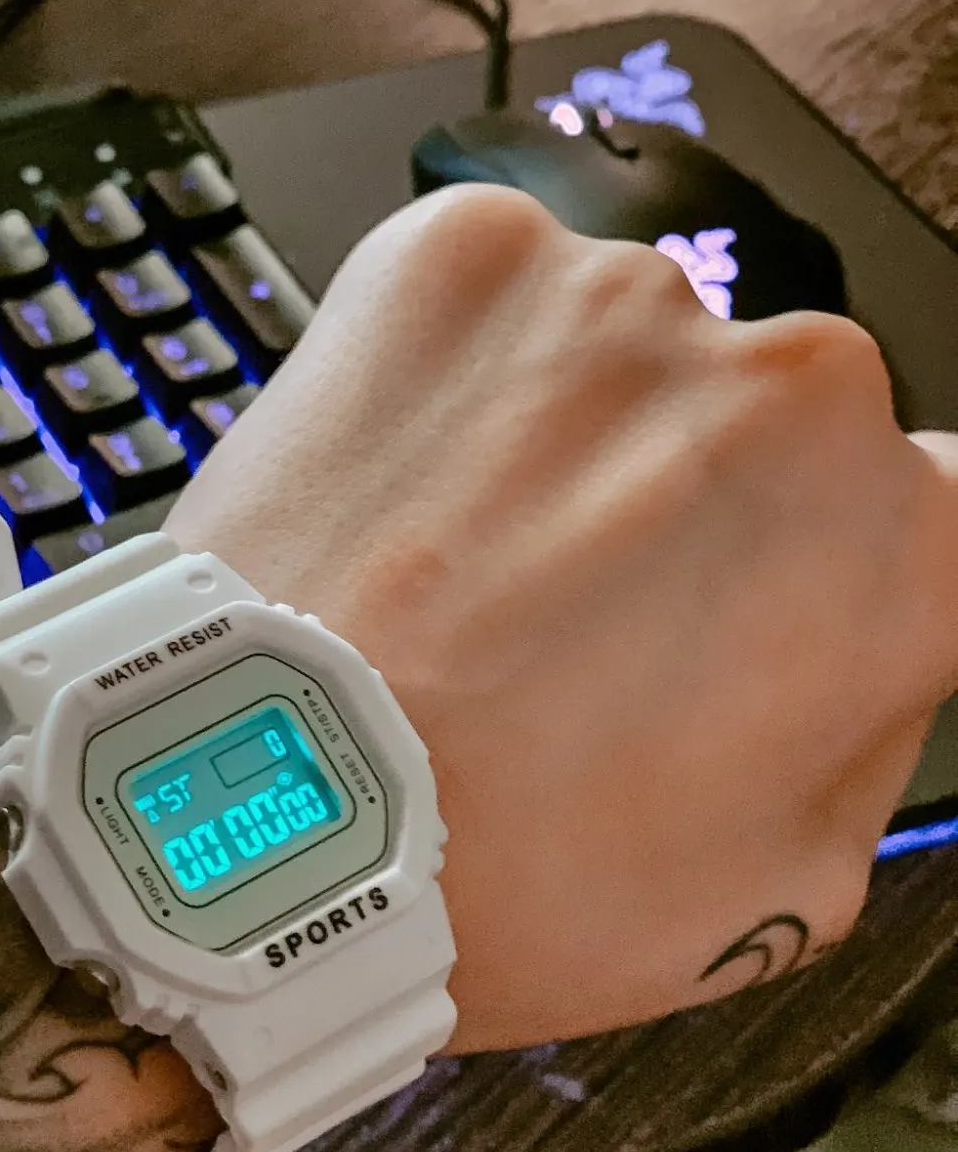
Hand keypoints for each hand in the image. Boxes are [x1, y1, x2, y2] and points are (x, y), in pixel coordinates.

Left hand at [168, 188, 957, 1048]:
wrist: (260, 804)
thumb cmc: (497, 871)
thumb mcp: (774, 895)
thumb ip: (865, 734)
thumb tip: (863, 648)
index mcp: (902, 542)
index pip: (922, 505)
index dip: (817, 567)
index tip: (740, 601)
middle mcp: (794, 387)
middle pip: (771, 417)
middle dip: (692, 499)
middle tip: (569, 612)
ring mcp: (624, 301)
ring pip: (626, 350)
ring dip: (565, 433)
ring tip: (461, 566)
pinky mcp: (467, 256)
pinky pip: (494, 298)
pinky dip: (455, 370)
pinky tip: (406, 492)